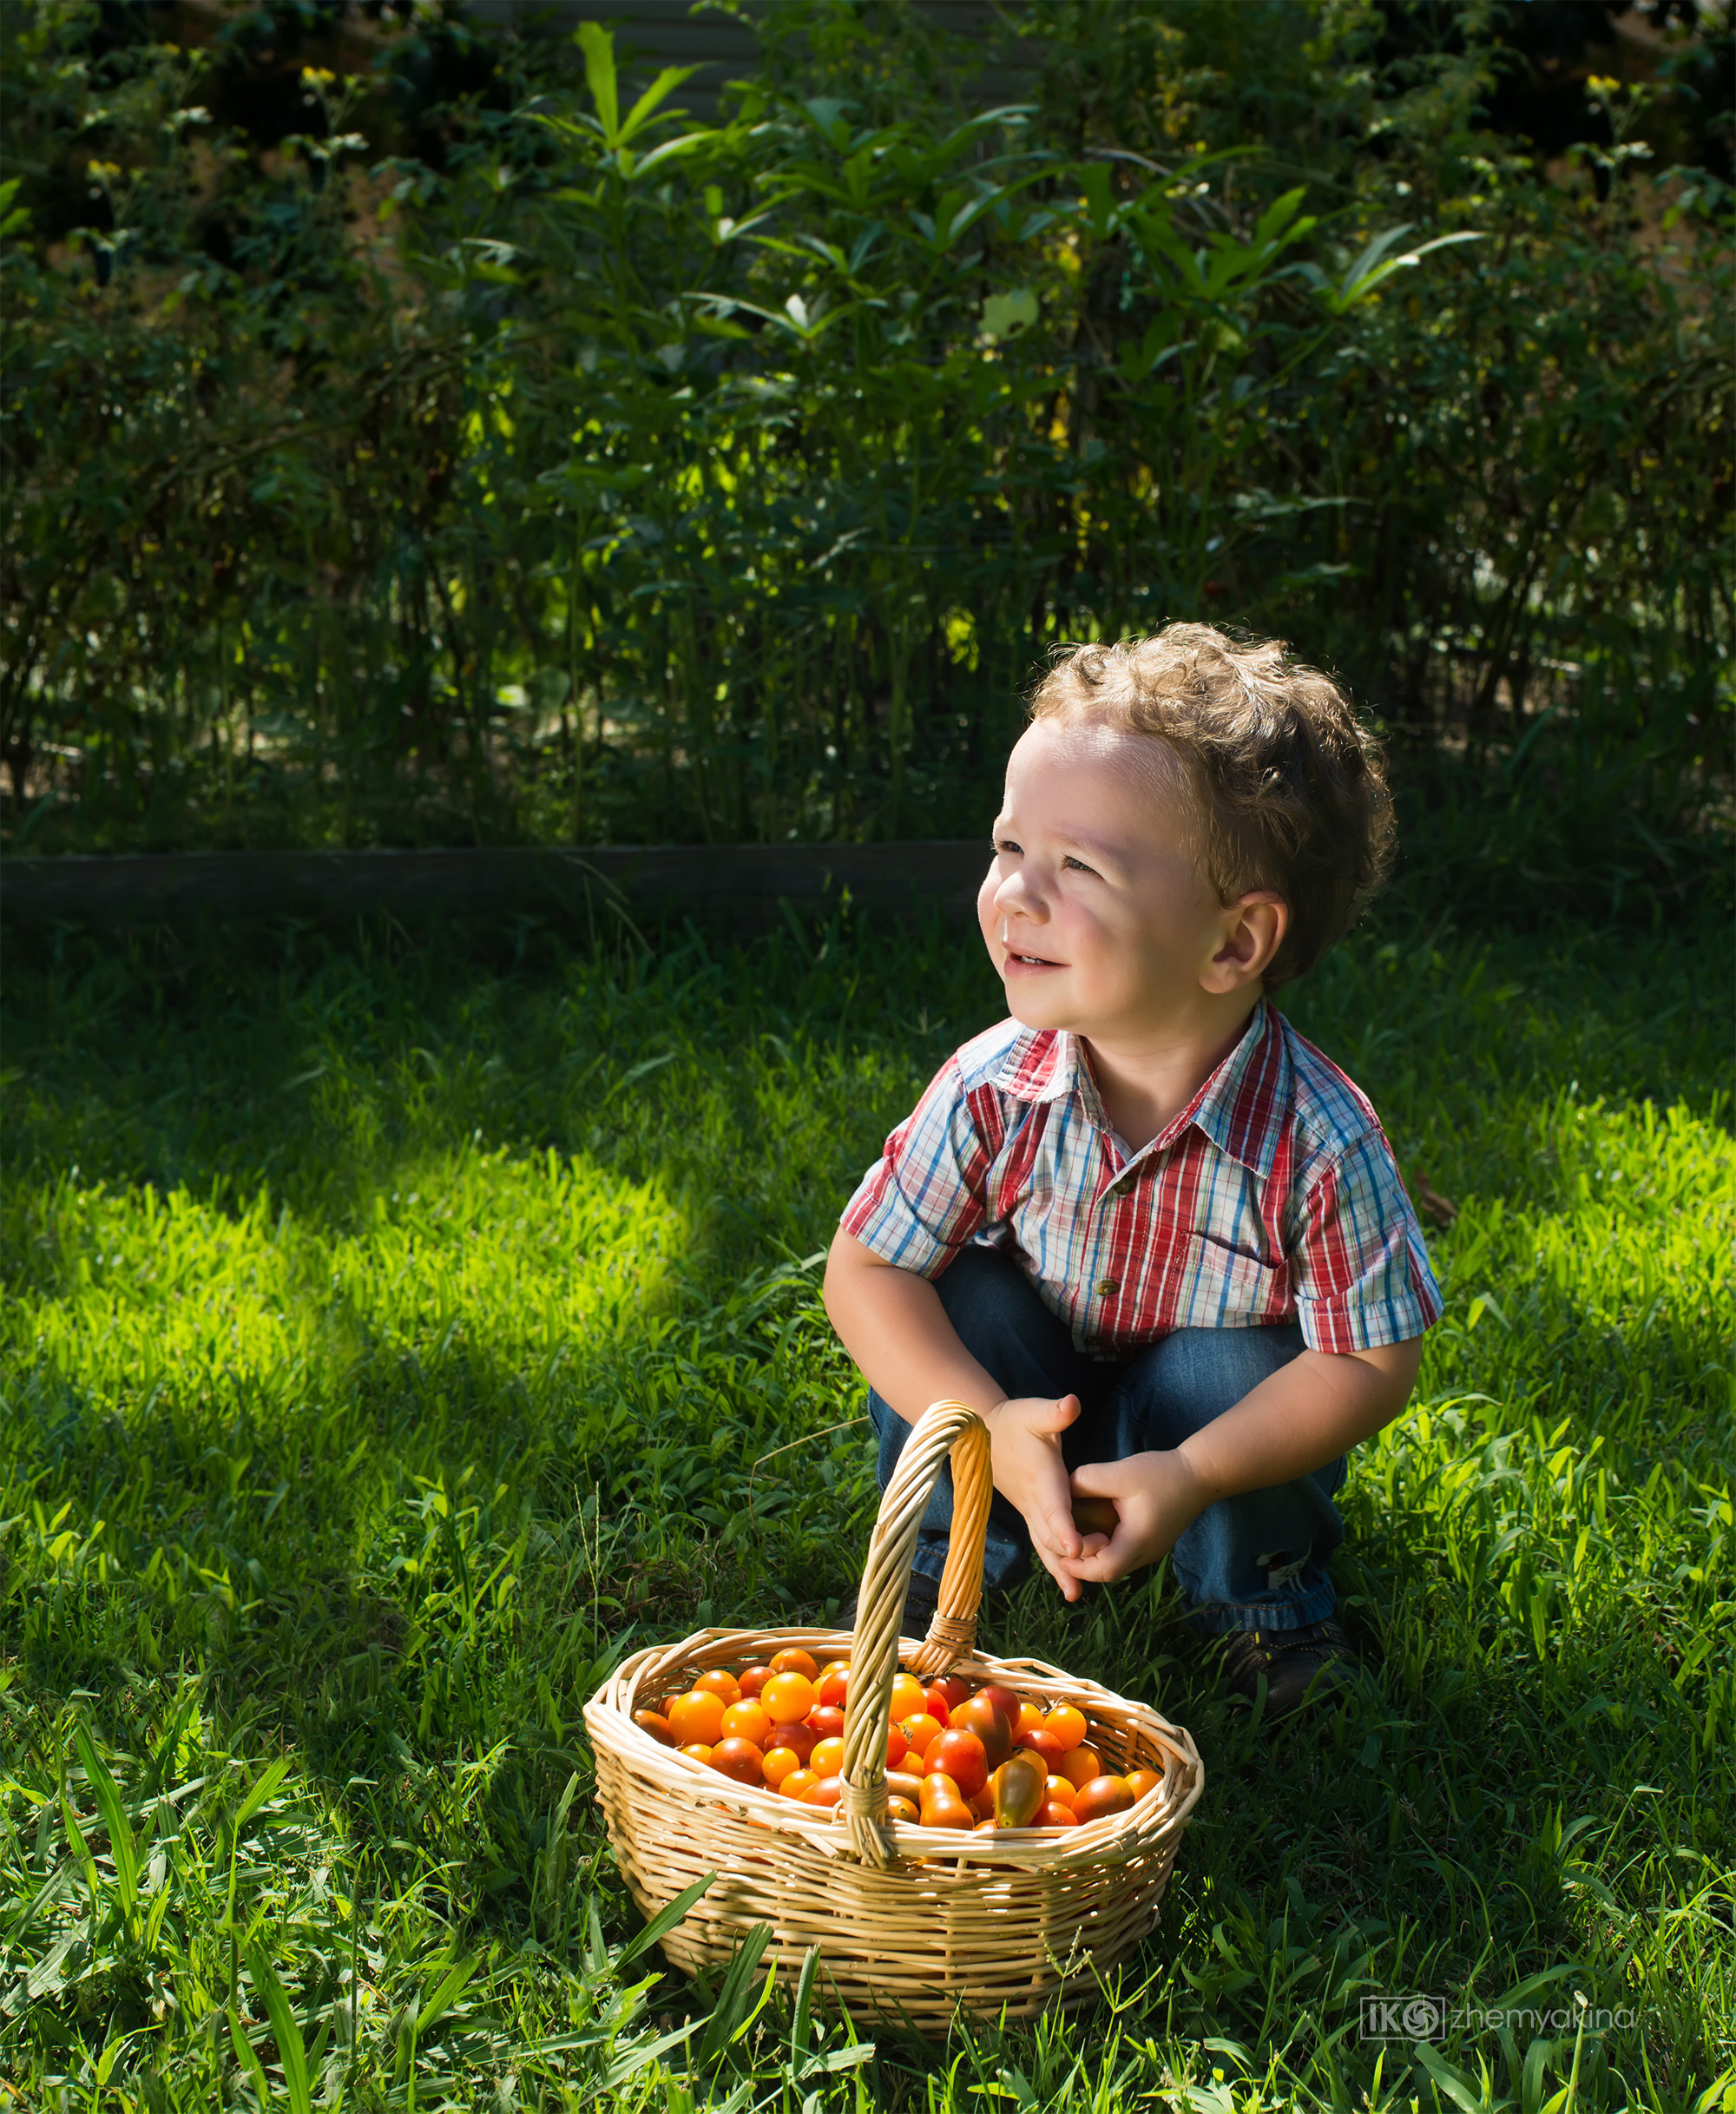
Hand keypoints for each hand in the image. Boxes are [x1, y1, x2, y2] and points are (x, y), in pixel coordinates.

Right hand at [982, 1394, 1085, 1597]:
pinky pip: (1043, 1545)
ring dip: (1060, 1568)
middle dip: (1072, 1554)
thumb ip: (1054, 1412)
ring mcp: (1030, 1511)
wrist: (986, 1434)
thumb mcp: (1035, 1412)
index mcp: (1040, 1478)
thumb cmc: (1016, 1421)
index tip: (1078, 1548)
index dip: (1065, 1528)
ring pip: (1044, 1546)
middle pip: (1051, 1535)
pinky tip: (1070, 1585)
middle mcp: (1033, 1501)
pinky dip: (1054, 1564)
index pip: (1053, 1507)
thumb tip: (1072, 1404)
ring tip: (1076, 1593)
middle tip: (1097, 1567)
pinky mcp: (1031, 1516)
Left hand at [1055, 1451, 1210, 1585]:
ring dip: (1094, 1556)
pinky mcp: (1153, 1543)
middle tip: (1059, 1548)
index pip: (1103, 1569)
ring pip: (1116, 1565)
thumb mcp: (1121, 1473)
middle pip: (1108, 1572)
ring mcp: (1151, 1550)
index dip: (1077, 1565)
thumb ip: (1088, 1480)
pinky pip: (1124, 1554)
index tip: (1058, 1552)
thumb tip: (1060, 1489)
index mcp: (1139, 1541)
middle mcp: (1146, 1553)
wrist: (1201, 1474)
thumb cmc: (1163, 1473)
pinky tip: (1093, 1530)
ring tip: (1071, 1539)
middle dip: (1082, 1564)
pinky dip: (1106, 1548)